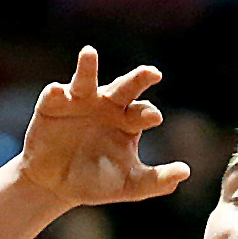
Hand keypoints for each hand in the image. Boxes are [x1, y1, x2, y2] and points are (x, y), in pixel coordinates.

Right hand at [18, 47, 189, 207]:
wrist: (56, 185)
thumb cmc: (97, 181)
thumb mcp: (129, 185)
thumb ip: (156, 180)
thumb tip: (185, 172)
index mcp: (129, 121)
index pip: (143, 112)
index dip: (148, 114)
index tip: (154, 118)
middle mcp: (107, 105)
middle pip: (124, 87)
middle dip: (138, 79)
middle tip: (152, 73)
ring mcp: (79, 101)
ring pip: (85, 79)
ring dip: (87, 67)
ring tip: (89, 53)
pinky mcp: (52, 104)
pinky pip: (55, 95)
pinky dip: (56, 92)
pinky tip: (57, 91)